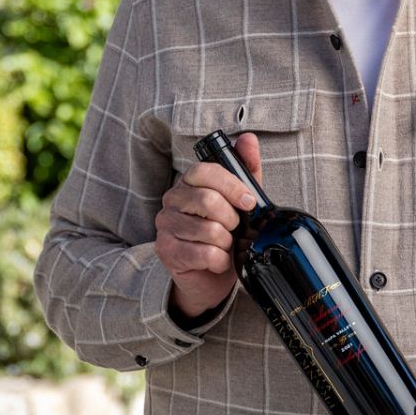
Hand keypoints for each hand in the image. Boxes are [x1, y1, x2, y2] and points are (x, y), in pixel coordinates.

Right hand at [154, 132, 262, 320]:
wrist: (209, 276)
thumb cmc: (225, 233)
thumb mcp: (240, 200)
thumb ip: (246, 170)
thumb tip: (248, 138)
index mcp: (189, 182)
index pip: (206, 171)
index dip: (232, 186)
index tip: (249, 201)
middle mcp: (172, 200)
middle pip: (208, 201)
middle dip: (232, 219)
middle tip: (235, 228)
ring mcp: (166, 225)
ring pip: (209, 230)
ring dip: (227, 242)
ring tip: (225, 245)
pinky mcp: (167, 251)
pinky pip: (204, 254)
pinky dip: (220, 260)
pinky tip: (217, 260)